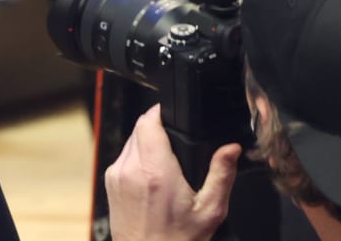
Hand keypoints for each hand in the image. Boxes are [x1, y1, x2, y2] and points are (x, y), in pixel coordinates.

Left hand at [106, 106, 240, 240]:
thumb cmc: (178, 239)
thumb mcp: (210, 210)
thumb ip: (221, 174)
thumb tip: (231, 148)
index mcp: (156, 171)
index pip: (149, 121)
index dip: (161, 112)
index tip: (175, 115)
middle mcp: (130, 168)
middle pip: (140, 128)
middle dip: (158, 129)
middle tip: (177, 143)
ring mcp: (116, 174)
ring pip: (131, 140)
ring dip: (147, 143)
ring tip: (168, 163)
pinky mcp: (109, 180)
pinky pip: (124, 156)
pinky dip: (138, 158)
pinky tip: (153, 176)